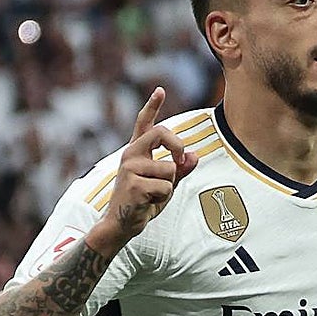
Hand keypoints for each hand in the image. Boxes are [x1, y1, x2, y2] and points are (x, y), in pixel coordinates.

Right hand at [88, 87, 198, 255]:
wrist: (121, 225)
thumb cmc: (142, 203)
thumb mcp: (165, 184)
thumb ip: (180, 169)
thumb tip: (194, 155)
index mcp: (137, 152)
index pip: (144, 124)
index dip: (152, 106)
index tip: (160, 90)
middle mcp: (131, 155)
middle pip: (162, 133)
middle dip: (177, 145)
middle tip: (179, 159)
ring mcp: (130, 168)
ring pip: (170, 169)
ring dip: (169, 186)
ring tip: (152, 195)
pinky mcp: (133, 184)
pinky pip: (166, 187)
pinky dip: (163, 198)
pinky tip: (146, 203)